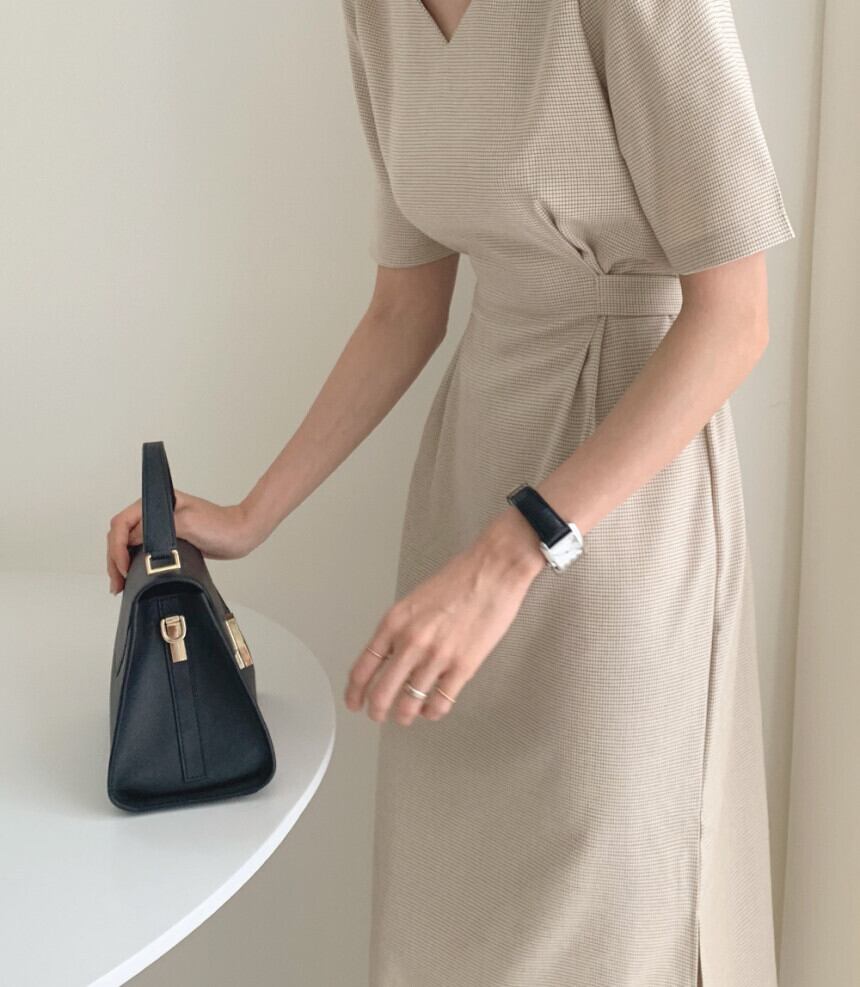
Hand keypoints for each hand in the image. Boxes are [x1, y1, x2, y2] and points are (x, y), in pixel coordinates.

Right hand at [105, 489, 257, 594]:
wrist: (241, 534)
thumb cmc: (220, 526)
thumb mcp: (187, 523)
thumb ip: (157, 528)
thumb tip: (131, 539)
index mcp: (157, 502)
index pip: (122, 522)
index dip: (117, 547)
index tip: (122, 567)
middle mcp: (156, 513)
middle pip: (121, 534)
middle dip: (114, 558)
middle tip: (116, 582)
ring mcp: (161, 526)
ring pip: (128, 543)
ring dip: (120, 563)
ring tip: (119, 585)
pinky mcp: (167, 540)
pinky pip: (141, 550)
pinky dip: (133, 563)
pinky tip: (131, 576)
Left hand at [344, 509, 544, 724]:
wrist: (493, 569)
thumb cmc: (459, 577)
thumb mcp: (414, 600)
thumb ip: (400, 629)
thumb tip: (392, 655)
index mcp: (394, 622)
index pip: (363, 667)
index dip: (355, 691)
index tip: (354, 701)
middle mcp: (411, 641)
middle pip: (381, 692)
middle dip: (377, 710)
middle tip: (377, 716)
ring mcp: (436, 656)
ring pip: (409, 703)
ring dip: (404, 715)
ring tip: (405, 717)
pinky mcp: (463, 666)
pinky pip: (440, 702)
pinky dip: (433, 712)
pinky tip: (432, 710)